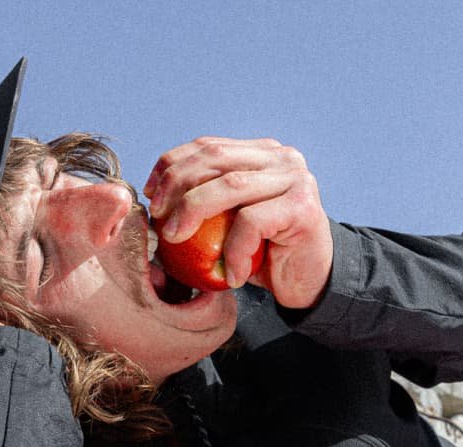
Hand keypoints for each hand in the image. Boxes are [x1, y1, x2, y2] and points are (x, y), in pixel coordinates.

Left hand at [143, 137, 332, 308]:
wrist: (310, 284)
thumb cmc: (263, 255)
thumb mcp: (227, 222)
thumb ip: (204, 201)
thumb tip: (154, 195)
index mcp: (260, 153)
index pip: (207, 146)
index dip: (172, 165)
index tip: (151, 194)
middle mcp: (281, 157)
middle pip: (214, 159)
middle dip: (177, 186)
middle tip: (161, 220)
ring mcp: (295, 179)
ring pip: (230, 185)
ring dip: (193, 212)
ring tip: (176, 239)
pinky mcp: (303, 207)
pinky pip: (251, 222)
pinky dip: (232, 251)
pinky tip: (231, 275)